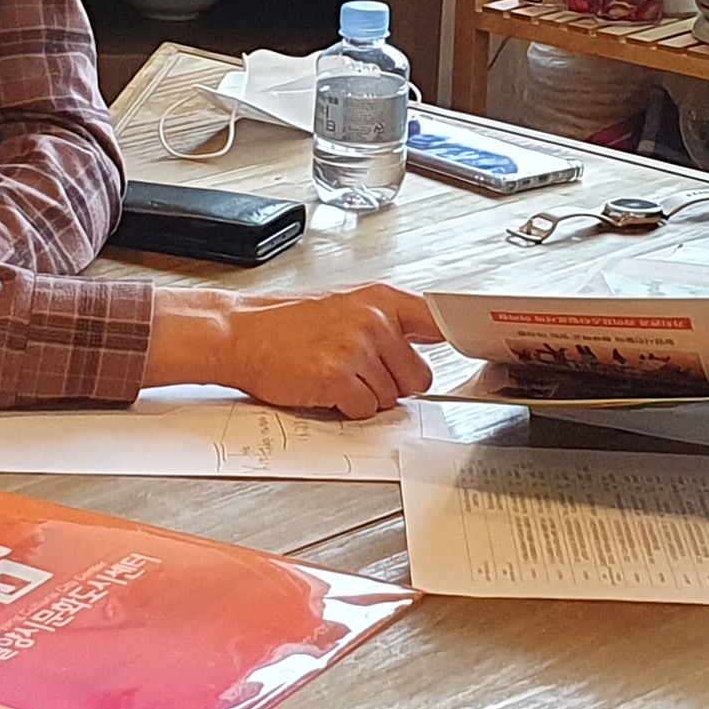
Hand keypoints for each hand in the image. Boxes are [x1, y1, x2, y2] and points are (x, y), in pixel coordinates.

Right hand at [150, 284, 442, 418]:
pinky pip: (365, 410)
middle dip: (393, 383)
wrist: (239, 333)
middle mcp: (374, 320)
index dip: (453, 344)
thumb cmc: (285, 323)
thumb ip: (387, 320)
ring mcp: (357, 349)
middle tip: (358, 371)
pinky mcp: (338, 378)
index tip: (468, 351)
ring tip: (332, 373)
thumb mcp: (344, 305)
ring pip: (391, 398)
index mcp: (380, 298)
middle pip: (419, 376)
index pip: (438, 322)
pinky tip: (323, 387)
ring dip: (365, 396)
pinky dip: (346, 407)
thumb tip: (429, 339)